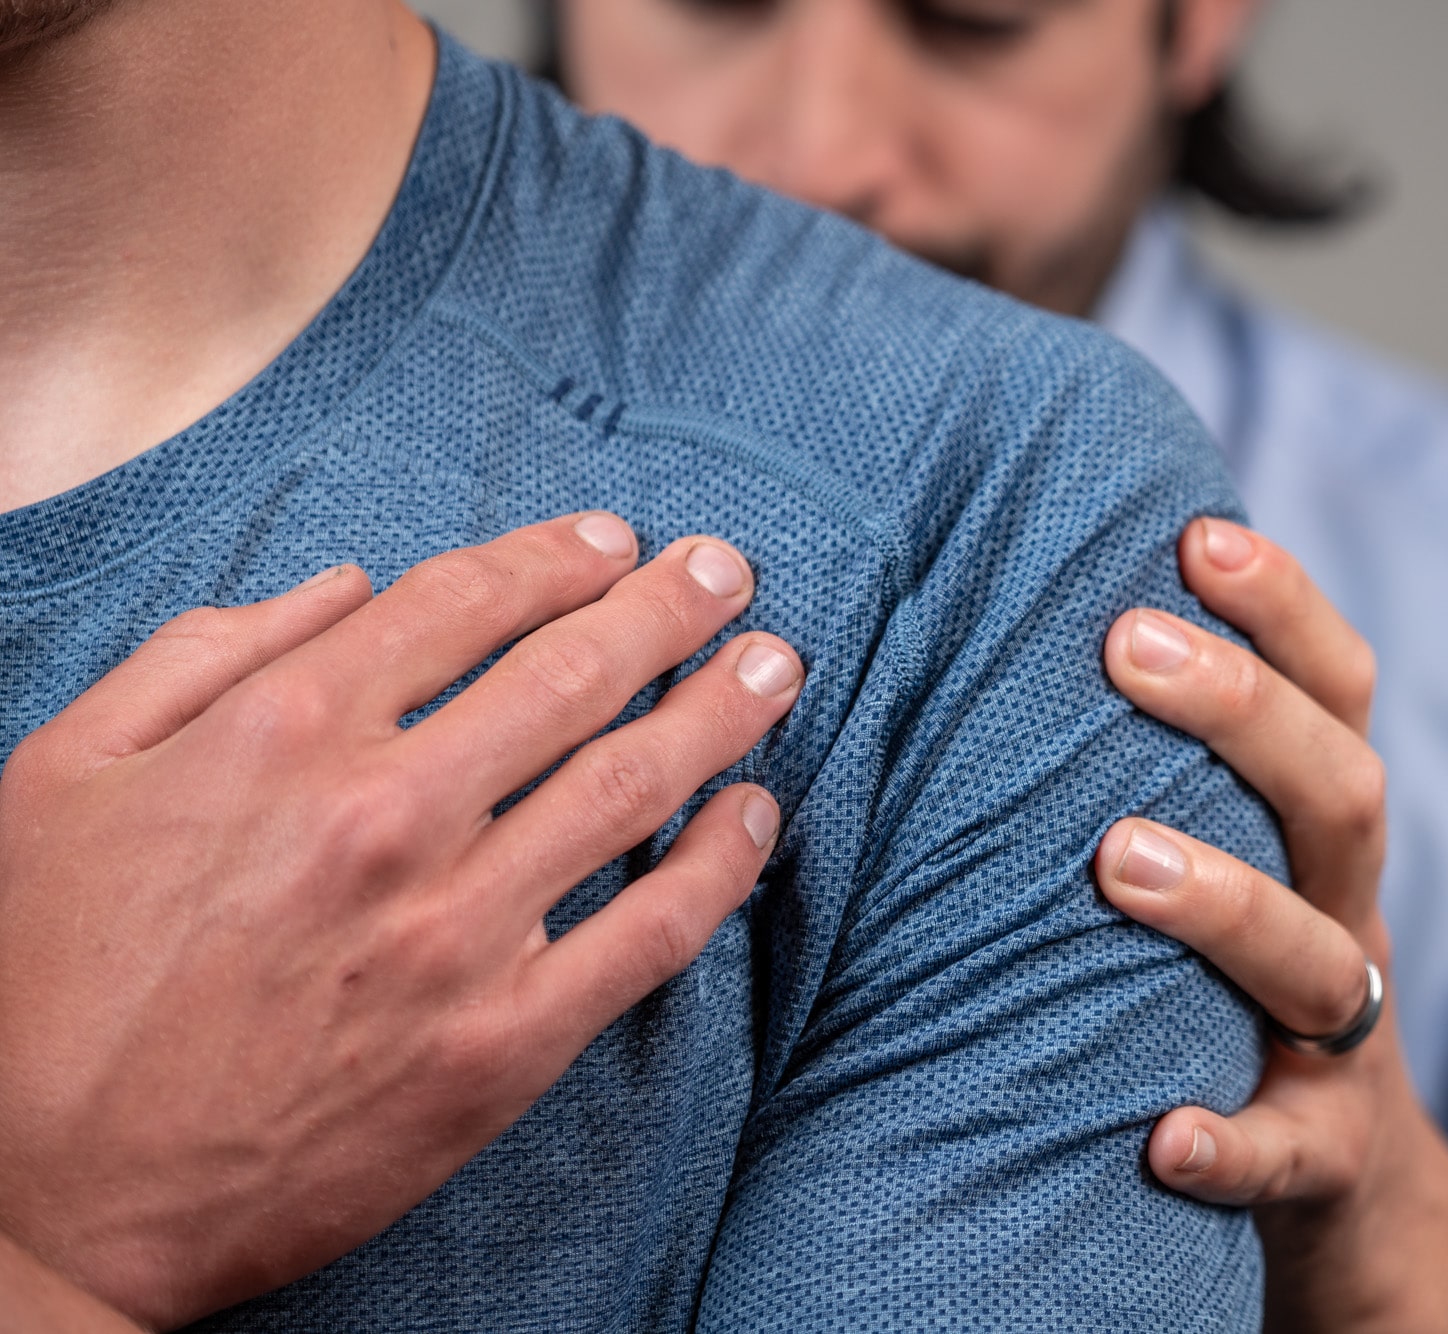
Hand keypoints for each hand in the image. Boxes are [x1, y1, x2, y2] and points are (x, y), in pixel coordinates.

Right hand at [0, 515, 802, 1330]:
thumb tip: (347, 584)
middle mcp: (387, 813)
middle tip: (729, 572)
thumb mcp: (65, 770)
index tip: (614, 540)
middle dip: (668, 608)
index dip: (555, 559)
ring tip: (776, 667)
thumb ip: (203, 652)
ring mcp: (454, 932)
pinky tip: (757, 816)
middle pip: (570, 674)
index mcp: (285, 729)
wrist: (47, 1200)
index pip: (463, 603)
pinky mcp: (499, 1044)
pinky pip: (646, 935)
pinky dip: (719, 867)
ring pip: (629, 786)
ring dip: (718, 711)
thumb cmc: (46, 978)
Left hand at [1096, 519, 1447, 1332]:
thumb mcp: (1235, 873)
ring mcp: (1345, 1050)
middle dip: (1246, 713)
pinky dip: (1233, 1144)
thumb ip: (1170, 778)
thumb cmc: (1238, 999)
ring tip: (1117, 858)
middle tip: (1126, 645)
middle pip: (1342, 798)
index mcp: (1321, 843)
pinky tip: (1162, 1136)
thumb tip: (1043, 631)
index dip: (1284, 612)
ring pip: (1319, 966)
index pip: (1339, 698)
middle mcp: (1349, 922)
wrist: (1357, 1199)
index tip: (1194, 534)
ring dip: (1229, 902)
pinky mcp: (1325, 1164)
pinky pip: (1290, 1157)